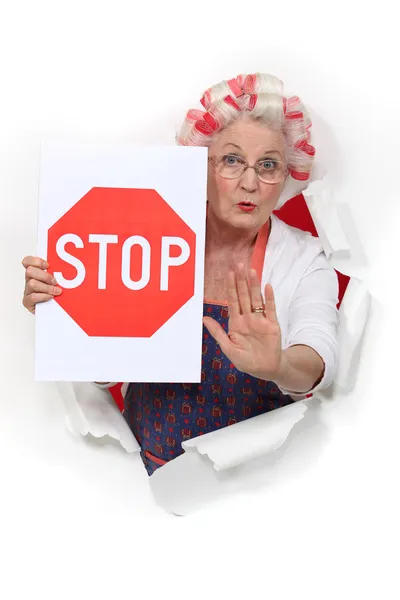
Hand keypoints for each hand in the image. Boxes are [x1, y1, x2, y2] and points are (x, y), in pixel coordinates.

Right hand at [22, 256, 61, 313]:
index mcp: (35, 273)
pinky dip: (43, 296)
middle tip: (55, 282)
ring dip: (47, 287)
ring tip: (57, 291)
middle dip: (45, 276)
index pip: (27, 261)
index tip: (47, 265)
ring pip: (32, 284)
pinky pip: (32, 297)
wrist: (56, 311)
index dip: (36, 261)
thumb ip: (60, 273)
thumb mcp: (60, 281)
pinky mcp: (27, 302)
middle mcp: (29, 281)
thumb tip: (71, 268)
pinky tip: (50, 297)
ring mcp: (27, 291)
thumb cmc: (58, 295)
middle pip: (30, 271)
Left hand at [203, 263, 282, 379]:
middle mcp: (248, 318)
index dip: (230, 287)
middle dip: (241, 281)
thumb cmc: (246, 360)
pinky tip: (267, 286)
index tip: (228, 273)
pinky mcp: (272, 324)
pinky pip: (270, 309)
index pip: (232, 301)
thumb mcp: (228, 348)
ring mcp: (260, 320)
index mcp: (236, 322)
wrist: (265, 369)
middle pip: (244, 296)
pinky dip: (269, 298)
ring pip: (256, 299)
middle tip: (239, 264)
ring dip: (254, 285)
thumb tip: (203, 318)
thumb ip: (217, 332)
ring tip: (252, 271)